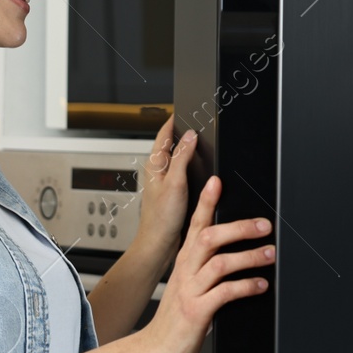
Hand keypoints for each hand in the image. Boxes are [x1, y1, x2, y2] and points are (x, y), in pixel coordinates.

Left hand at [133, 118, 196, 269]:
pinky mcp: (171, 192)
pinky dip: (189, 165)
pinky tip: (197, 168)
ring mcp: (164, 182)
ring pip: (175, 157)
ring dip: (185, 148)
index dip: (174, 120)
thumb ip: (182, 157)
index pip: (164, 133)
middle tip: (195, 120)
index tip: (184, 108)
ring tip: (198, 140)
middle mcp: (157, 171)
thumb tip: (190, 135)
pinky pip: (181, 171)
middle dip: (181, 131)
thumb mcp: (175, 182)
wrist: (158, 244)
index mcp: (154, 164)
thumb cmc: (161, 218)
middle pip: (170, 144)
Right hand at [138, 175, 272, 352]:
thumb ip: (205, 269)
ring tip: (270, 255)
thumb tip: (232, 253)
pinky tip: (260, 285)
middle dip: (239, 228)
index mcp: (184, 262)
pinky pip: (224, 293)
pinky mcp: (196, 312)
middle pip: (209, 238)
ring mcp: (190, 291)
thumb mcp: (188, 286)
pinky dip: (246, 286)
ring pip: (220, 262)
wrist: (155, 350)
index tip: (218, 182)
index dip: (206, 202)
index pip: (195, 225)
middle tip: (264, 225)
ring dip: (249, 257)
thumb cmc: (176, 320)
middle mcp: (185, 272)